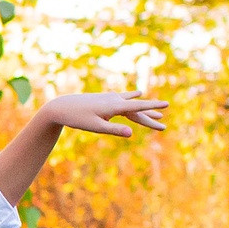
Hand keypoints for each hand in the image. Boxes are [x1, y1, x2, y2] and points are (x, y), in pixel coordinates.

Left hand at [38, 91, 166, 136]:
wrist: (61, 106)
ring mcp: (109, 98)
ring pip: (131, 104)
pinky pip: (122, 99)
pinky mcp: (104, 99)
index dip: (153, 107)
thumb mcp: (96, 127)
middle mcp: (114, 100)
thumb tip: (132, 133)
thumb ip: (114, 130)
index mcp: (115, 106)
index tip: (167, 104)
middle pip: (137, 109)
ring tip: (156, 110)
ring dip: (143, 108)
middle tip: (164, 125)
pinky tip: (135, 94)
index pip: (138, 106)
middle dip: (150, 117)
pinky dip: (132, 98)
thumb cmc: (77, 118)